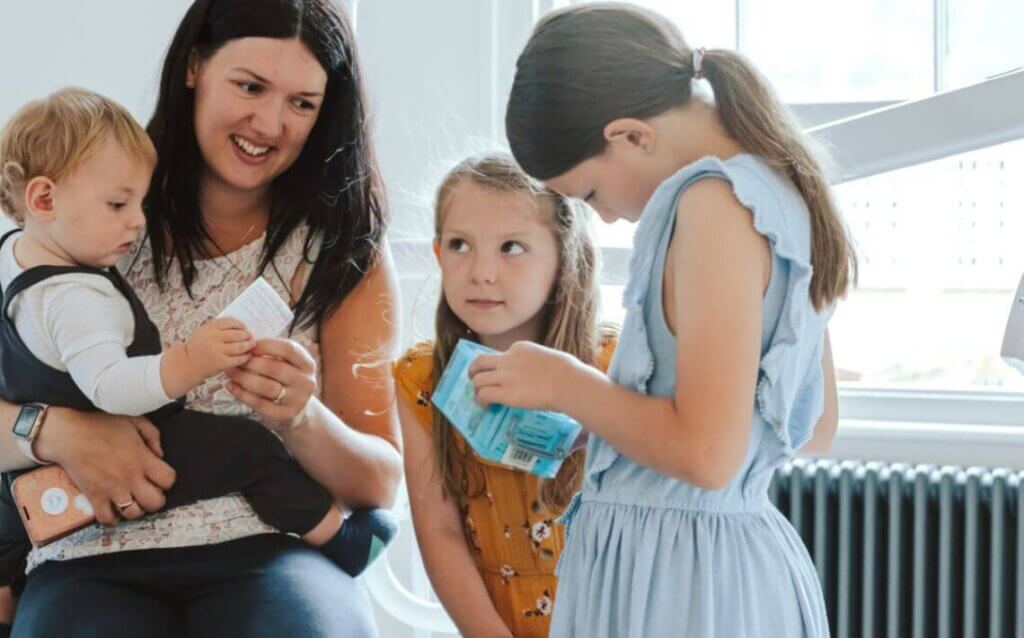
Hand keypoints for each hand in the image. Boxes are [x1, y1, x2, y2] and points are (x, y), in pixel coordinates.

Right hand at [33, 410, 175, 525]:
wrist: (69, 435)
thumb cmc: (102, 426)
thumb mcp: (134, 421)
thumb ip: (153, 435)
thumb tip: (160, 454)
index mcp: (143, 459)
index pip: (169, 480)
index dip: (167, 480)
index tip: (159, 477)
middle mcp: (131, 478)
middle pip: (155, 503)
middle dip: (156, 500)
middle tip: (148, 493)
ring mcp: (113, 489)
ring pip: (133, 513)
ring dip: (135, 510)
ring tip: (131, 501)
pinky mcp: (94, 496)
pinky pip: (107, 518)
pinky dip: (112, 519)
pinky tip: (113, 511)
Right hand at [185, 318, 253, 378]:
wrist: (187, 364)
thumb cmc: (197, 347)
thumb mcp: (203, 332)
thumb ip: (217, 327)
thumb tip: (238, 325)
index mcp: (209, 328)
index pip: (229, 322)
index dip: (239, 324)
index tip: (243, 327)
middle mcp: (214, 338)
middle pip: (237, 334)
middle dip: (246, 335)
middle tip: (250, 336)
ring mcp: (218, 351)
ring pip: (240, 346)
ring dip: (249, 345)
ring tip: (252, 344)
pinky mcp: (221, 363)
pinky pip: (238, 359)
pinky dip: (245, 357)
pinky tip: (247, 356)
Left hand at [225, 338, 317, 431]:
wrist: (298, 410)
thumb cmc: (287, 381)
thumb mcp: (290, 365)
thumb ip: (275, 354)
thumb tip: (248, 344)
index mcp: (308, 364)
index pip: (288, 349)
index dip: (266, 345)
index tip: (249, 345)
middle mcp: (306, 382)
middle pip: (274, 367)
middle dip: (250, 362)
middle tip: (235, 360)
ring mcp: (297, 400)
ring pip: (266, 386)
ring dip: (244, 378)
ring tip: (231, 372)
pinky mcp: (285, 414)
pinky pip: (259, 403)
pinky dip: (241, 394)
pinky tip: (230, 386)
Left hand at [468, 341, 574, 411]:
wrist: (567, 382)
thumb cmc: (568, 372)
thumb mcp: (548, 358)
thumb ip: (537, 363)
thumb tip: (540, 373)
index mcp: (520, 348)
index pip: (500, 354)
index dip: (497, 366)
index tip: (500, 375)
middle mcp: (508, 359)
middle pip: (479, 362)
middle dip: (473, 371)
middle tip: (475, 381)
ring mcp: (504, 376)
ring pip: (477, 379)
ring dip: (476, 389)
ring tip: (481, 398)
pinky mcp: (504, 393)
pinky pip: (483, 395)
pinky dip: (481, 401)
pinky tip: (486, 406)